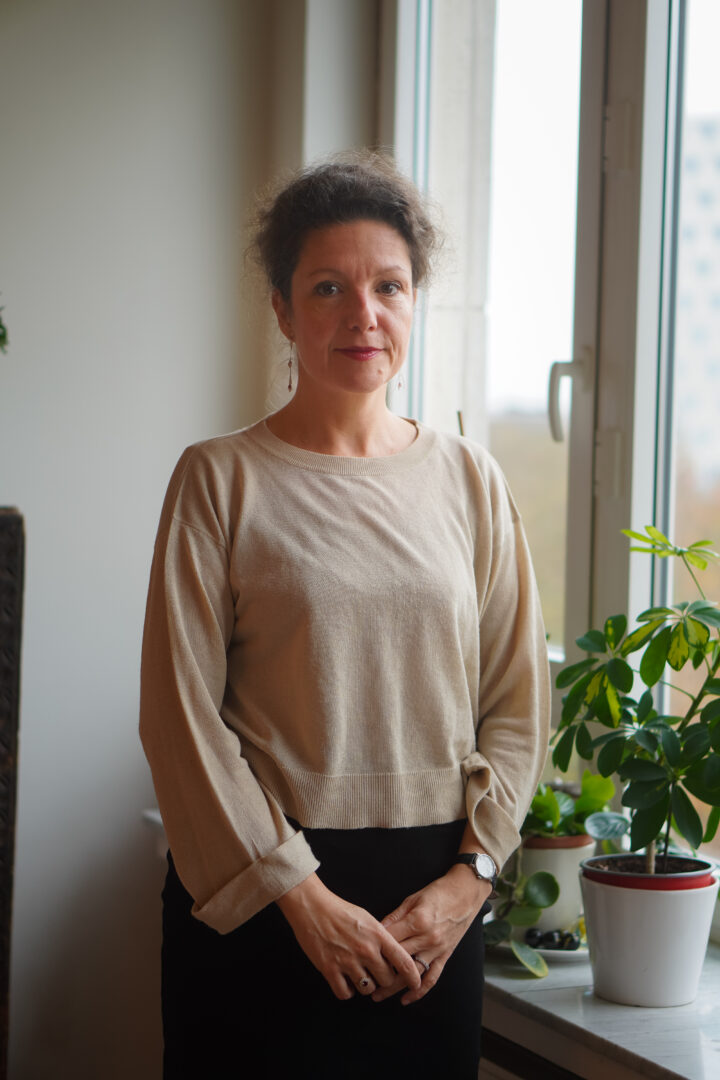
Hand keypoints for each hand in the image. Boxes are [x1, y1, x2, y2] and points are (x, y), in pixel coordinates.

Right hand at [276, 873, 421, 1000]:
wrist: (313, 906)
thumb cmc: (340, 910)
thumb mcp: (367, 919)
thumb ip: (381, 938)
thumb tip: (392, 956)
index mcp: (378, 935)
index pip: (404, 962)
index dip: (413, 977)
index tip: (414, 983)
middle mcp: (366, 950)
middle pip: (387, 980)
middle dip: (383, 979)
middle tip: (376, 973)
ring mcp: (348, 961)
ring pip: (367, 989)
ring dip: (365, 985)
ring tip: (359, 975)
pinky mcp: (330, 969)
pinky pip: (345, 993)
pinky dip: (347, 990)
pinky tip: (345, 980)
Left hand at [371, 866, 490, 1004]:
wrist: (466, 893)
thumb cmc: (439, 892)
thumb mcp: (413, 898)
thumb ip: (395, 917)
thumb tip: (376, 930)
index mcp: (417, 921)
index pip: (390, 940)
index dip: (374, 948)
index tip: (361, 955)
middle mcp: (427, 938)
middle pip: (398, 960)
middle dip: (379, 971)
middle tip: (362, 979)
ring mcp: (438, 949)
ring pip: (413, 973)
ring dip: (394, 987)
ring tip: (378, 995)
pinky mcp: (445, 955)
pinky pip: (432, 977)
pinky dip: (420, 990)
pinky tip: (406, 998)